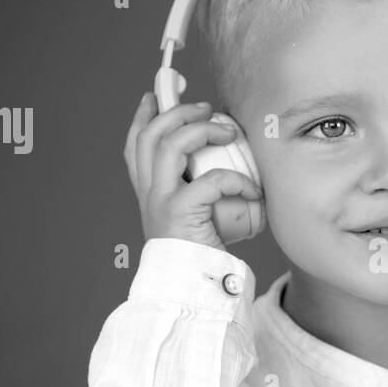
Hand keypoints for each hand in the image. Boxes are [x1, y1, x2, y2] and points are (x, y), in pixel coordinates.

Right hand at [124, 92, 262, 250]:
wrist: (191, 289)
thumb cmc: (202, 256)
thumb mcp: (197, 218)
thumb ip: (202, 194)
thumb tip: (231, 162)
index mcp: (149, 193)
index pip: (135, 146)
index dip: (143, 117)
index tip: (155, 96)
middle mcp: (149, 195)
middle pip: (149, 136)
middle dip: (176, 112)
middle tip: (205, 108)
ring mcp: (160, 202)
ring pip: (168, 146)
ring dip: (200, 130)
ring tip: (227, 131)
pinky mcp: (179, 213)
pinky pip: (209, 182)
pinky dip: (234, 179)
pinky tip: (252, 187)